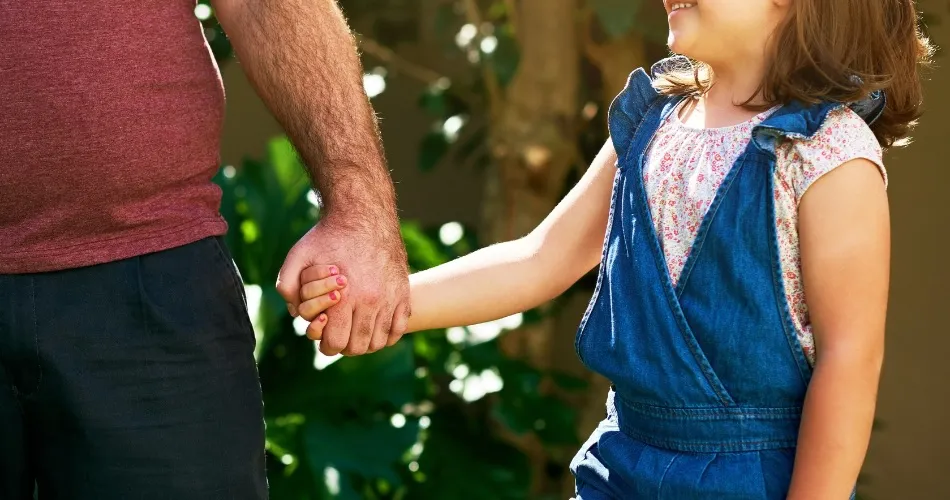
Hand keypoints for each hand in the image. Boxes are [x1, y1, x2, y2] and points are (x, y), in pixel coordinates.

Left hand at [276, 215, 410, 355]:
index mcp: (343, 298)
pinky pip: (399, 328)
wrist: (363, 214)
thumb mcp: (298, 256)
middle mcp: (370, 301)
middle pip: (359, 347)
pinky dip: (388, 333)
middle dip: (346, 346)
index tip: (326, 337)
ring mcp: (390, 298)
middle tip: (341, 334)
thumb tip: (294, 313)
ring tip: (357, 331)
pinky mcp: (403, 292)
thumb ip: (287, 285)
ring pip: (379, 341)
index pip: (336, 344)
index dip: (327, 345)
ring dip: (367, 342)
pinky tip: (376, 324)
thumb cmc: (328, 236)